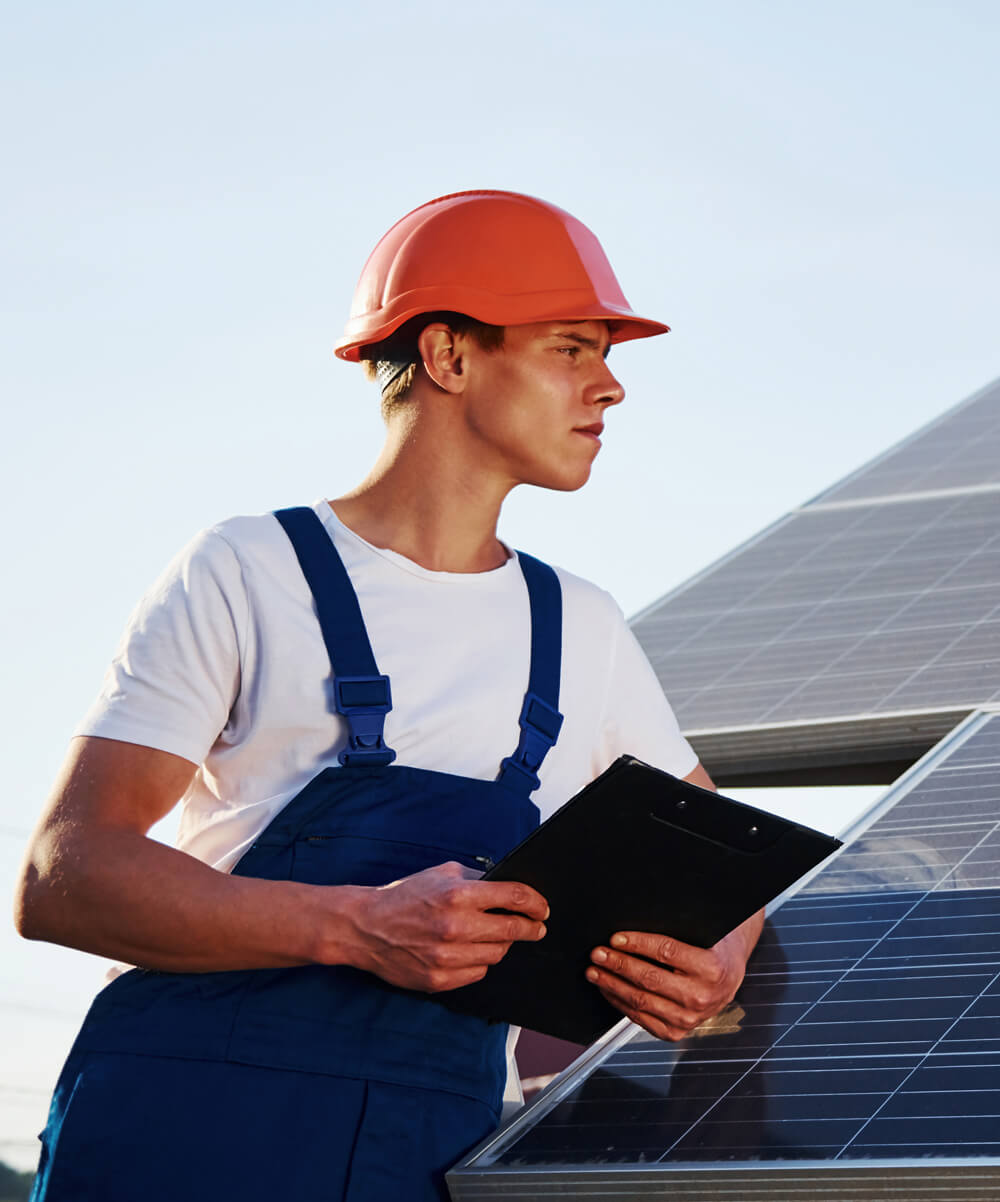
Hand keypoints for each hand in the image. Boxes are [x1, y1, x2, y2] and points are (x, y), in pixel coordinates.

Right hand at [345, 861, 548, 992]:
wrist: (366, 927)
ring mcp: (448, 957)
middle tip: (537, 926)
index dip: (535, 903)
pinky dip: (481, 961)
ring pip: (498, 954)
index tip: (542, 908)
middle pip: (512, 930)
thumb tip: (508, 884)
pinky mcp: (440, 980)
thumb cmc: (403, 897)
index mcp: (457, 895)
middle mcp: (455, 927)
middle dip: (530, 927)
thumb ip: (476, 878)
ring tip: (498, 936)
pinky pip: (478, 972)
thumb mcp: (441, 874)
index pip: (514, 898)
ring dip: (504, 944)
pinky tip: (473, 951)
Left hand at [585, 912, 761, 1040]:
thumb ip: (676, 928)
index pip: (666, 952)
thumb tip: (636, 917)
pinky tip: (608, 990)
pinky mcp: (677, 1031)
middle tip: (597, 953)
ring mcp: (689, 1018)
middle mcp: (701, 996)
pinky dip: (620, 1003)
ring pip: (641, 1001)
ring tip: (595, 971)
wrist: (729, 975)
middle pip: (649, 979)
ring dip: (612, 985)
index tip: (615, 938)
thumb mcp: (703, 931)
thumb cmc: (713, 948)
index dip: (637, 944)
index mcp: (711, 967)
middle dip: (618, 964)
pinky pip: (641, 1019)